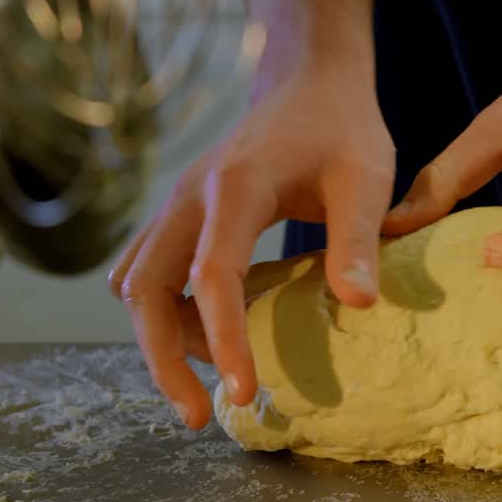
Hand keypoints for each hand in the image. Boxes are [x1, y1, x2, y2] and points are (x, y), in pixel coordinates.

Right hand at [110, 67, 394, 428]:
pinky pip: (145, 274)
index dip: (224, 341)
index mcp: (233, 187)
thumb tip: (358, 306)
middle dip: (162, 360)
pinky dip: (162, 314)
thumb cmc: (341, 130)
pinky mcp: (175, 218)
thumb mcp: (365, 178)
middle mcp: (187, 197)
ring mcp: (173, 207)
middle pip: (145, 291)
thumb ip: (358, 240)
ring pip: (135, 286)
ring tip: (213, 381)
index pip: (212, 278)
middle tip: (198, 417)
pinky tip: (203, 340)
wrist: (306, 84)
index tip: (242, 394)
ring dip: (160, 340)